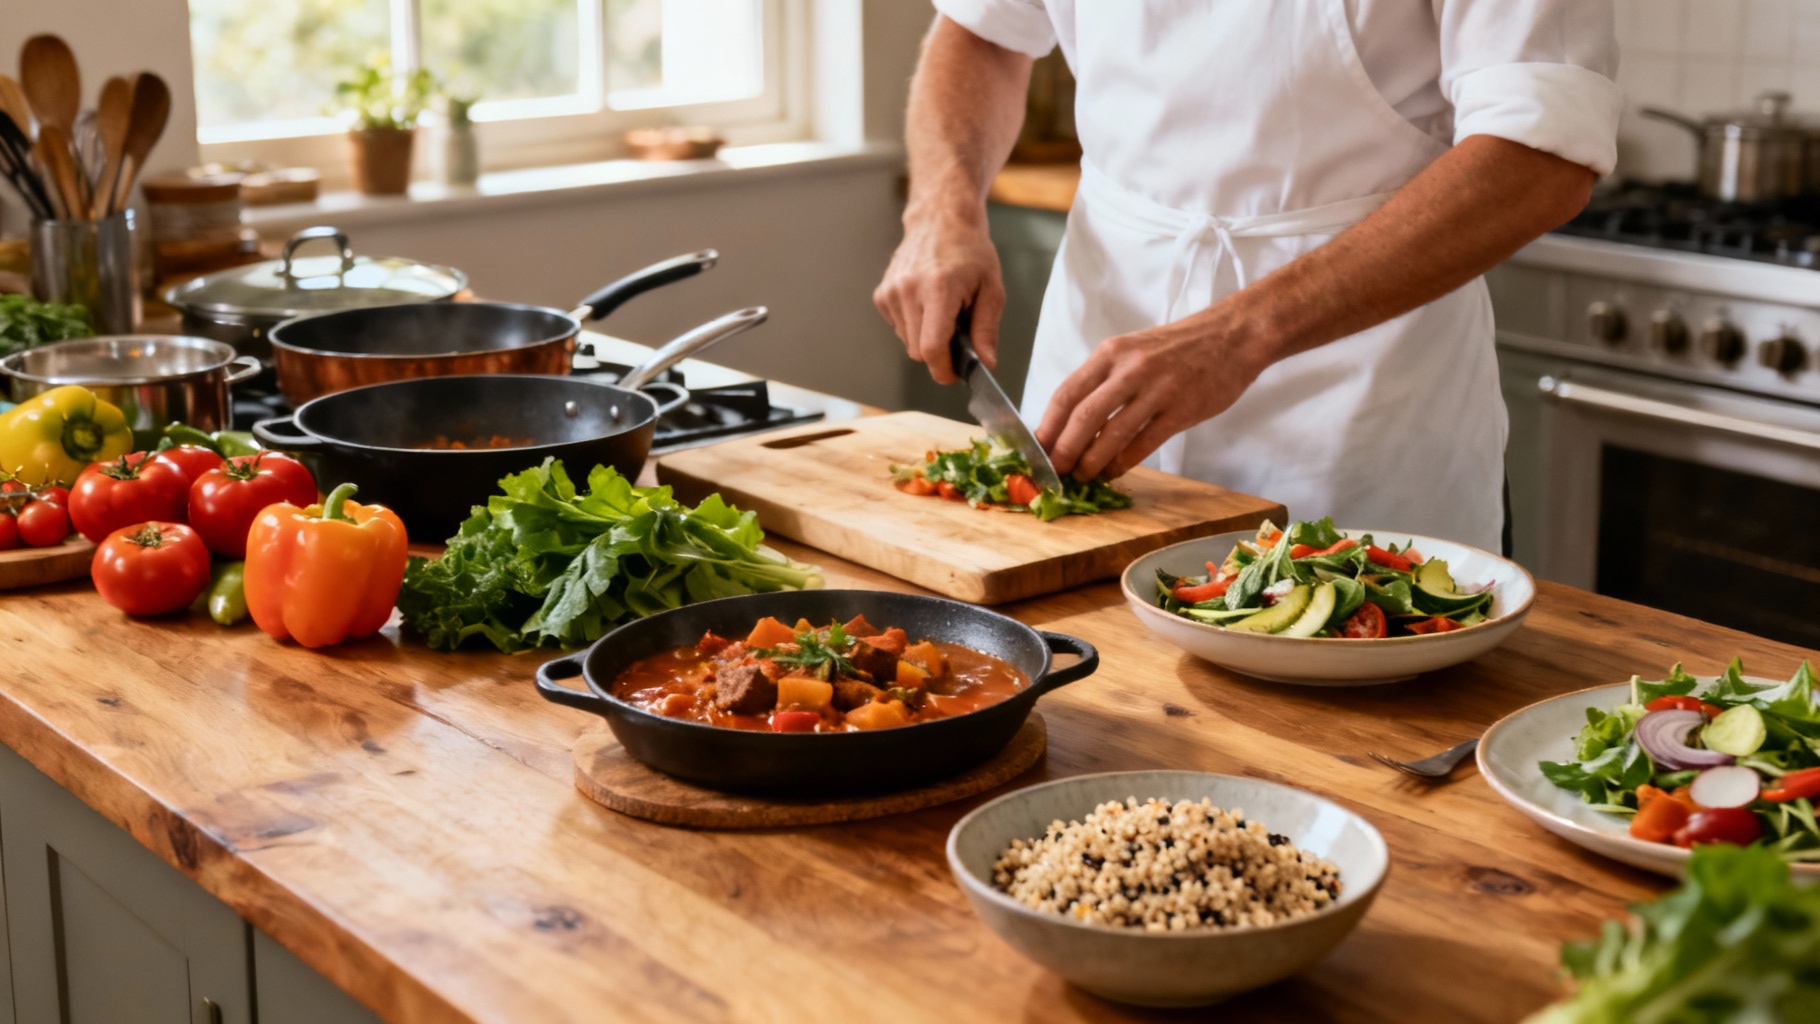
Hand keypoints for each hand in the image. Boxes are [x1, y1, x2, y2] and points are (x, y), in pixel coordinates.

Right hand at [873, 204, 1005, 383]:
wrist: (940, 220)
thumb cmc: (969, 251)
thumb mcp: (991, 289)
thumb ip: (986, 329)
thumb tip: (985, 363)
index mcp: (938, 289)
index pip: (931, 348)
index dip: (944, 369)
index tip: (956, 372)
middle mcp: (909, 290)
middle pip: (918, 352)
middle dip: (940, 353)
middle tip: (958, 332)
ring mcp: (891, 292)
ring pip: (907, 342)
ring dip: (926, 336)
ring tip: (942, 310)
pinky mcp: (882, 294)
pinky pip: (899, 328)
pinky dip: (914, 324)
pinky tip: (926, 303)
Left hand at [1035, 310, 1274, 479]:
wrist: (1232, 336)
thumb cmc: (1178, 347)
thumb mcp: (1132, 351)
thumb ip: (1104, 380)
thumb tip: (1071, 421)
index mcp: (1111, 353)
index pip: (1066, 393)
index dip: (1047, 425)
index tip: (1035, 449)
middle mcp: (1129, 369)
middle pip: (1083, 417)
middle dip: (1063, 451)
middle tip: (1055, 472)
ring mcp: (1156, 390)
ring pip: (1112, 433)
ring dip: (1092, 461)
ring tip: (1082, 477)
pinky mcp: (1181, 410)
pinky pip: (1143, 443)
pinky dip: (1124, 462)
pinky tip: (1114, 472)